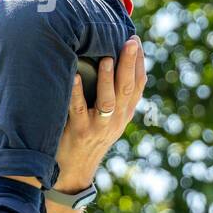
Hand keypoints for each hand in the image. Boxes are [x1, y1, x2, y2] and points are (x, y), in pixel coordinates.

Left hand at [52, 36, 146, 192]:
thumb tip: (112, 61)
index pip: (137, 86)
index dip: (139, 63)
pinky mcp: (79, 132)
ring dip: (108, 79)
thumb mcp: (108, 120)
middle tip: (130, 42)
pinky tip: (73, 76)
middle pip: (126, 89)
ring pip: (108, 101)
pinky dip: (76, 92)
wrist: (73, 171)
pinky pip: (78, 110)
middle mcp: (115, 120)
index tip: (135, 41)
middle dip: (130, 63)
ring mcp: (98, 127)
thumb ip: (113, 97)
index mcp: (124, 114)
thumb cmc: (88, 137)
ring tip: (106, 58)